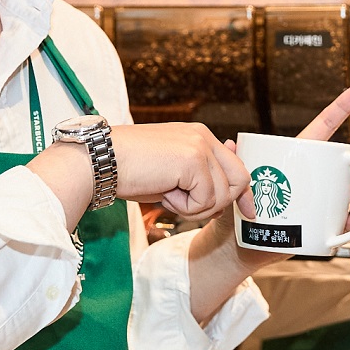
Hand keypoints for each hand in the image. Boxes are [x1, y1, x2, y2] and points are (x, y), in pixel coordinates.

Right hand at [108, 121, 249, 218]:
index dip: (245, 193)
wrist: (100, 162)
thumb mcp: (171, 175)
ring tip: (167, 194)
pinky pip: (206, 200)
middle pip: (240, 180)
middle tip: (184, 204)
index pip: (237, 166)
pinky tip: (164, 193)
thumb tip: (224, 202)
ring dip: (195, 207)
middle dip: (219, 203)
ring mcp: (200, 147)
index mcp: (199, 136)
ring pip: (222, 195)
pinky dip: (185, 207)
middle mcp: (204, 137)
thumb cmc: (128, 171)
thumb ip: (199, 181)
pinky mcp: (194, 160)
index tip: (250, 213)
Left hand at [229, 82, 349, 223]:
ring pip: (347, 191)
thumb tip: (230, 144)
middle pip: (342, 162)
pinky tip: (348, 221)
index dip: (342, 107)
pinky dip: (349, 223)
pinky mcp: (318, 226)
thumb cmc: (237, 212)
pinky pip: (340, 223)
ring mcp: (318, 202)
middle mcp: (311, 178)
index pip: (322, 126)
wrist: (237, 250)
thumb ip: (236, 163)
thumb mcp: (236, 181)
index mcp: (296, 159)